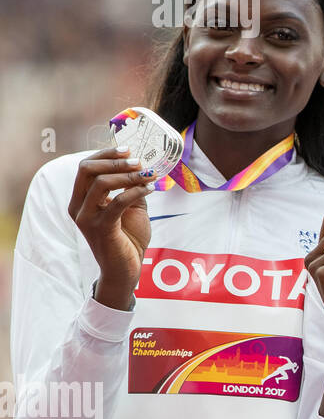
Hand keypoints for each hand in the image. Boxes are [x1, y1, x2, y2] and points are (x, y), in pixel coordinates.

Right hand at [70, 146, 154, 309]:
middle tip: (139, 161)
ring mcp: (87, 218)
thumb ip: (130, 187)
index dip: (106, 154)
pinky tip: (151, 189)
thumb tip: (142, 164)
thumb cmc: (127, 237)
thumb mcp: (129, 206)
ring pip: (102, 183)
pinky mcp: (102, 229)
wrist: (126, 269)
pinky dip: (136, 191)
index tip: (128, 149)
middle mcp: (78, 207)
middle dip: (114, 161)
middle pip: (87, 170)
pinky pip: (119, 202)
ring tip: (150, 175)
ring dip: (129, 175)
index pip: (85, 167)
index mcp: (81, 199)